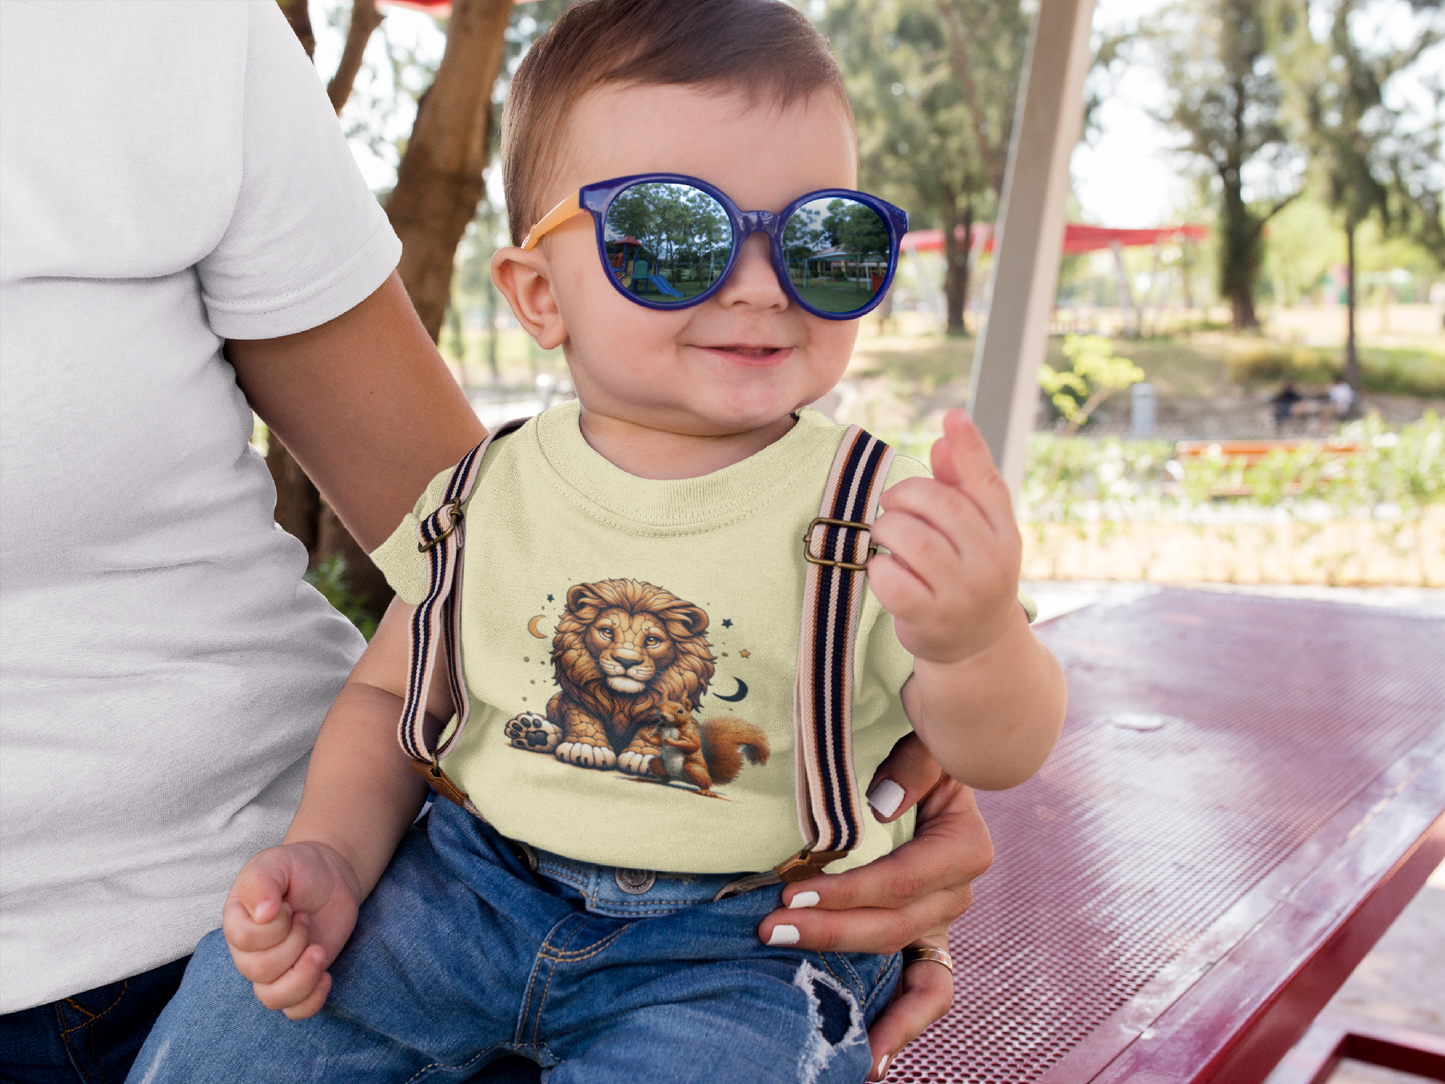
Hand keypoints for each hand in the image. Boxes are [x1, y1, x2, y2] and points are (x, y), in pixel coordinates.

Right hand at [222, 841, 362, 1019]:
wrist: (329, 876)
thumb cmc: (297, 869)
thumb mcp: (276, 862)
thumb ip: (261, 882)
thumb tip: (262, 914)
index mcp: (237, 923)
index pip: (244, 940)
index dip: (274, 926)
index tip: (290, 905)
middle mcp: (249, 952)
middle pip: (259, 971)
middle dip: (293, 943)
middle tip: (305, 918)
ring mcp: (274, 970)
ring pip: (273, 999)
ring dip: (303, 976)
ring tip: (319, 950)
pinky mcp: (299, 980)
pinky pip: (295, 1011)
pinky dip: (312, 1000)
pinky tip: (327, 976)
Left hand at [756, 735, 992, 1075]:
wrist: (931, 763)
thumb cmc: (920, 749)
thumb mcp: (924, 743)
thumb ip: (912, 767)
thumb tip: (880, 808)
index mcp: (963, 845)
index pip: (902, 879)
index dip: (849, 891)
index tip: (792, 891)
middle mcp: (957, 890)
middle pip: (895, 925)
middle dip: (830, 933)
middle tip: (771, 930)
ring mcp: (942, 920)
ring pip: (907, 964)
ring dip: (859, 987)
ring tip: (823, 1027)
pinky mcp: (927, 939)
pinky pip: (928, 992)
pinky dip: (905, 1027)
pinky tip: (870, 1062)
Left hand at [868, 409, 1020, 664]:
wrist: (977, 646)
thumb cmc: (969, 574)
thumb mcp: (975, 533)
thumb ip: (960, 486)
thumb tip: (944, 440)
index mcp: (1004, 532)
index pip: (988, 484)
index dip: (970, 447)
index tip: (952, 415)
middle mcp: (991, 561)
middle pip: (941, 506)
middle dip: (905, 496)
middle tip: (892, 505)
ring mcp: (962, 592)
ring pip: (913, 540)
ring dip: (888, 529)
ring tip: (885, 535)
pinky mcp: (931, 617)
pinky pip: (892, 579)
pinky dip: (879, 568)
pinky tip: (883, 568)